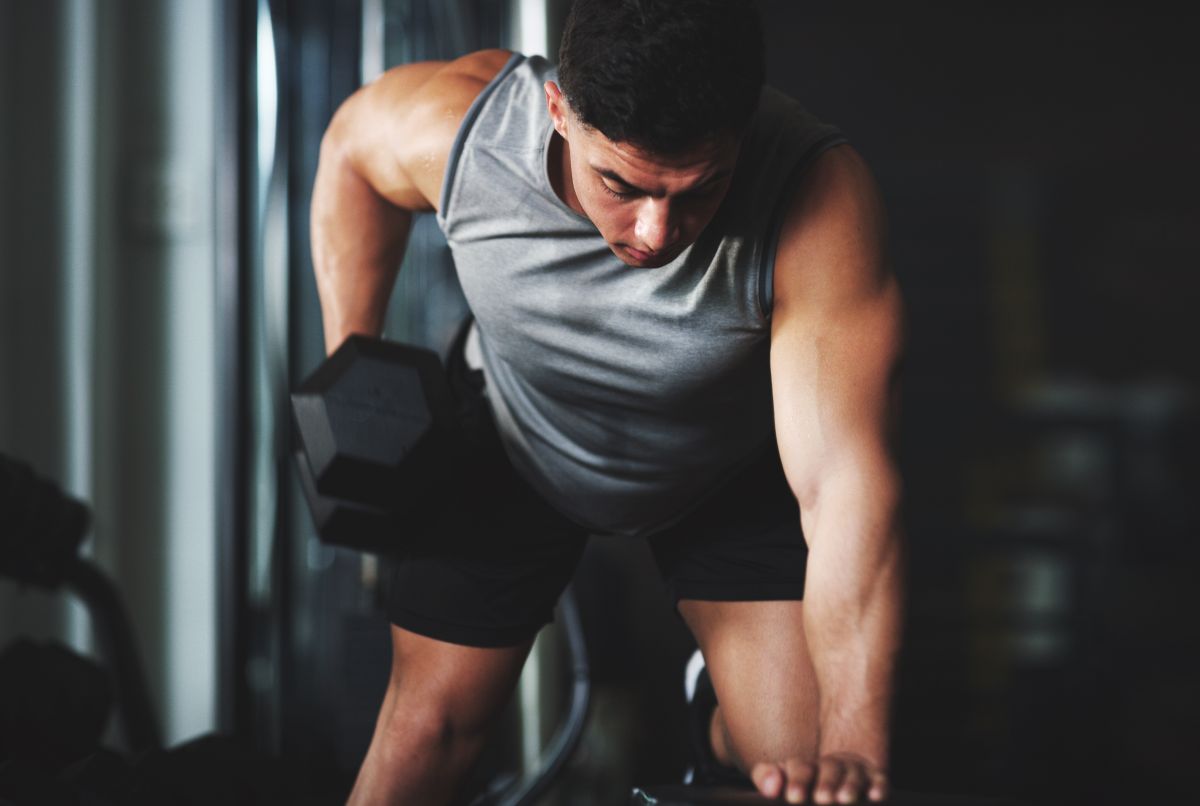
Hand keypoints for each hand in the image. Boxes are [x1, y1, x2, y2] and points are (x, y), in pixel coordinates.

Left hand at [750, 752, 887, 803]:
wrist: (836, 773)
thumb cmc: (803, 783)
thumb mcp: (782, 778)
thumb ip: (766, 777)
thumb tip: (771, 786)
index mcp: (806, 767)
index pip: (800, 768)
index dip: (797, 780)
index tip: (793, 797)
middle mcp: (831, 766)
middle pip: (829, 770)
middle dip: (826, 783)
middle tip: (822, 798)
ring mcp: (854, 772)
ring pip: (854, 776)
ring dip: (850, 787)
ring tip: (844, 799)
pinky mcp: (875, 780)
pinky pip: (879, 781)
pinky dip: (878, 786)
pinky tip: (874, 796)